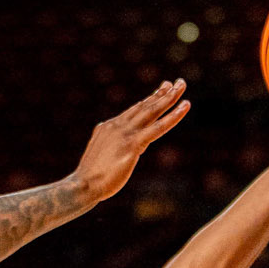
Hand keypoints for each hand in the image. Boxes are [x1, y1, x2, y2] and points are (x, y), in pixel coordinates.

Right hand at [71, 83, 190, 201]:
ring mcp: (125, 133)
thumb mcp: (101, 157)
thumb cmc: (90, 178)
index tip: (162, 89)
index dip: (149, 99)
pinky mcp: (133, 144)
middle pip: (144, 106)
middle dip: (162, 93)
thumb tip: (124, 146)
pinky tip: (185, 106)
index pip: (133, 110)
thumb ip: (112, 147)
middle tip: (177, 82)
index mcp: (109, 127)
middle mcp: (117, 125)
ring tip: (182, 85)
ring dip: (169, 98)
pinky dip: (173, 116)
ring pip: (152, 111)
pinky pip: (158, 127)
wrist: (83, 185)